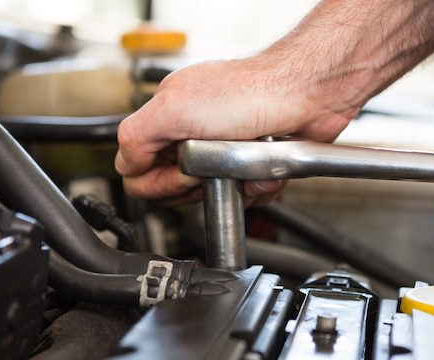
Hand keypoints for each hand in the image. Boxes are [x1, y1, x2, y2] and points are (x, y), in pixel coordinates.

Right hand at [115, 58, 351, 205]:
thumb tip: (127, 165)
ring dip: (232, 189)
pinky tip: (263, 172)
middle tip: (214, 170)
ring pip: (211, 195)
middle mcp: (193, 133)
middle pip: (175, 187)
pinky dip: (255, 189)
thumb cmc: (253, 91)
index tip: (182, 175)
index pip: (138, 168)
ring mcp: (223, 149)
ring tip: (246, 167)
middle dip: (196, 186)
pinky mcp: (251, 162)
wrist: (306, 94)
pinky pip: (243, 194)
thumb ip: (136, 137)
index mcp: (169, 117)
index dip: (157, 181)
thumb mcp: (175, 108)